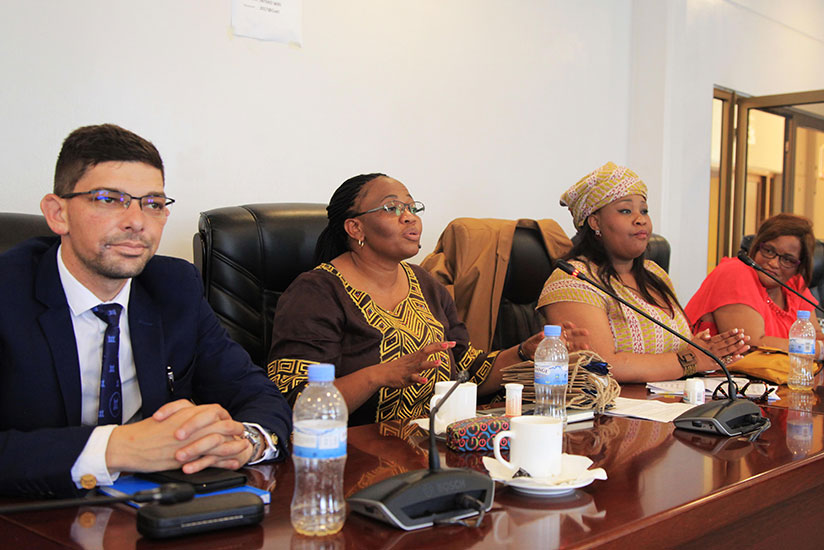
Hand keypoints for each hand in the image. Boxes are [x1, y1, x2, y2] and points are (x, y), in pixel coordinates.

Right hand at [107, 401, 250, 473]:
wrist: (127, 446)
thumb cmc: (143, 432)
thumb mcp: (166, 414)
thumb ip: (183, 410)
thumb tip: (194, 409)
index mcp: (186, 414)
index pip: (215, 412)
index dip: (225, 416)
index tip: (229, 421)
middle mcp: (191, 427)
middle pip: (222, 425)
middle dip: (235, 429)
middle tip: (242, 432)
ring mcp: (189, 443)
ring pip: (220, 442)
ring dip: (234, 445)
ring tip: (243, 447)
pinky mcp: (186, 459)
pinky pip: (211, 459)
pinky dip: (224, 460)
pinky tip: (232, 462)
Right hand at [373, 341, 455, 388]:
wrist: (382, 373)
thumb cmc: (398, 367)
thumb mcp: (411, 360)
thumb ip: (422, 359)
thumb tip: (433, 357)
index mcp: (416, 356)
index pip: (430, 347)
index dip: (441, 345)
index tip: (453, 343)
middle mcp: (414, 360)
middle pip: (427, 351)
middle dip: (437, 348)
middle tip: (447, 345)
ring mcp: (410, 369)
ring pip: (421, 365)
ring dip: (430, 364)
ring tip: (439, 362)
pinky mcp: (405, 378)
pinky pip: (413, 378)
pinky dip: (419, 379)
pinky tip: (425, 380)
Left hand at [519, 322, 590, 359]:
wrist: (529, 354)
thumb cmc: (531, 345)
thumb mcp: (532, 340)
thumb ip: (537, 338)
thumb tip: (542, 334)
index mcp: (553, 332)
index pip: (561, 326)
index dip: (567, 324)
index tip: (572, 326)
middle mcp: (559, 338)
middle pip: (570, 333)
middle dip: (579, 332)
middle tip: (586, 332)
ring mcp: (561, 346)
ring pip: (572, 344)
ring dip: (579, 345)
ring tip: (586, 346)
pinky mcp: (561, 354)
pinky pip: (570, 352)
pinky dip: (575, 353)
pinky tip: (581, 353)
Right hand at [694, 328, 749, 370]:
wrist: (688, 361)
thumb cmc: (691, 350)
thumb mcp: (695, 339)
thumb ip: (702, 334)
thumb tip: (709, 330)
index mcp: (709, 342)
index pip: (721, 336)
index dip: (729, 333)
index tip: (737, 330)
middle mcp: (713, 349)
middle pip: (727, 343)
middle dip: (736, 339)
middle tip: (744, 336)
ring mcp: (715, 356)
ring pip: (728, 351)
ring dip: (737, 348)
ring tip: (745, 344)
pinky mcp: (716, 363)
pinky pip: (727, 361)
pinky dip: (734, 359)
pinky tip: (740, 356)